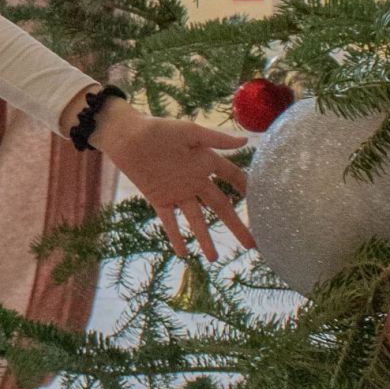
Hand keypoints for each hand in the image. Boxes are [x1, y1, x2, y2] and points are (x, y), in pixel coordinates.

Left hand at [88, 98, 250, 263]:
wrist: (127, 137)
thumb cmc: (158, 129)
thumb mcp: (190, 132)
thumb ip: (217, 139)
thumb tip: (245, 141)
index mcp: (205, 161)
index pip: (232, 176)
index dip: (246, 188)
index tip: (262, 204)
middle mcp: (195, 180)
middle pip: (220, 206)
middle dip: (235, 224)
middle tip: (251, 244)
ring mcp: (178, 192)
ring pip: (196, 219)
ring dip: (205, 238)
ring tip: (213, 259)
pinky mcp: (159, 199)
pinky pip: (169, 221)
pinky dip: (175, 237)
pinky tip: (183, 254)